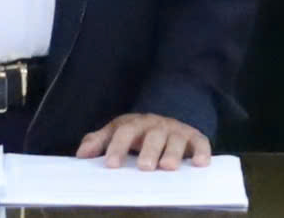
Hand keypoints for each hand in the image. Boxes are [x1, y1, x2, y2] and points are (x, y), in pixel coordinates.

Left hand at [76, 113, 210, 169]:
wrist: (170, 115)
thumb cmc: (140, 132)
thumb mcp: (119, 131)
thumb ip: (100, 141)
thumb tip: (81, 155)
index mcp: (136, 124)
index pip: (124, 132)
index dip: (117, 147)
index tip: (110, 165)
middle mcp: (157, 125)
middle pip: (153, 136)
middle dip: (148, 151)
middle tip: (144, 168)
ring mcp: (177, 131)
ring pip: (176, 140)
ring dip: (172, 153)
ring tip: (168, 167)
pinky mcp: (196, 138)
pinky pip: (201, 143)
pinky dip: (202, 153)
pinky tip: (200, 164)